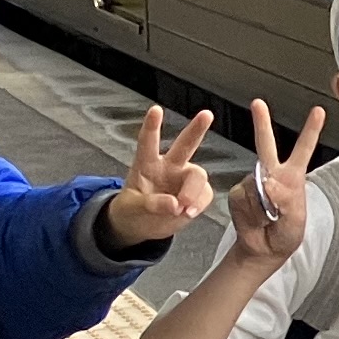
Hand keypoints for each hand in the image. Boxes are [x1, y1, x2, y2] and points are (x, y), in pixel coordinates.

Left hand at [104, 106, 219, 249]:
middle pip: (185, 145)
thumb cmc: (131, 211)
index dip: (152, 126)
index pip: (148, 142)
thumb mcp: (132, 208)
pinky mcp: (196, 194)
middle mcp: (169, 167)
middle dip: (197, 129)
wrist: (141, 228)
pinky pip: (205, 194)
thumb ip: (152, 204)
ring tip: (184, 208)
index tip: (156, 109)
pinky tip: (189, 212)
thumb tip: (175, 204)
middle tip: (206, 115)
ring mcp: (183, 180)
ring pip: (198, 175)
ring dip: (193, 191)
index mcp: (146, 164)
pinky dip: (199, 204)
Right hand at [224, 102, 329, 266]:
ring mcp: (253, 182)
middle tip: (258, 103)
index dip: (311, 130)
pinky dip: (250, 211)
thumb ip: (286, 201)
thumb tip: (269, 183)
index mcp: (293, 177)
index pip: (304, 149)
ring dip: (262, 205)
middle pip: (266, 144)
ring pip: (255, 184)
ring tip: (268, 219)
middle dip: (261, 123)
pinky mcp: (238, 193)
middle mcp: (271, 174)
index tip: (318, 111)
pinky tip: (255, 219)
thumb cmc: (285, 234)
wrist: (264, 248)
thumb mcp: (295, 221)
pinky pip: (243, 198)